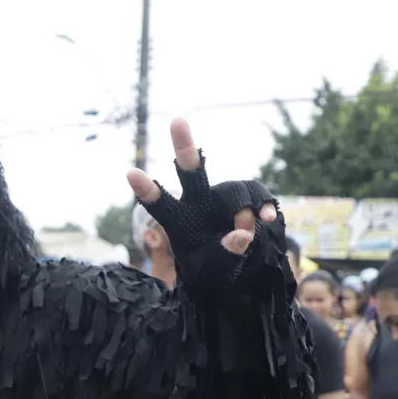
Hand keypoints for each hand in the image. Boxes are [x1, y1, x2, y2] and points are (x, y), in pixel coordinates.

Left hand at [126, 118, 278, 267]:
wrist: (236, 277)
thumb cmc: (214, 274)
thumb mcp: (215, 274)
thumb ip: (225, 256)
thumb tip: (241, 234)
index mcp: (179, 222)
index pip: (160, 204)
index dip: (147, 190)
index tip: (130, 173)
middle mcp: (198, 203)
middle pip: (191, 173)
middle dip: (184, 147)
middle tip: (177, 121)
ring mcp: (223, 199)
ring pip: (235, 190)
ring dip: (245, 213)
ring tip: (248, 235)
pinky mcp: (246, 200)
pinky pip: (256, 194)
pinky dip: (264, 205)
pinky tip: (267, 218)